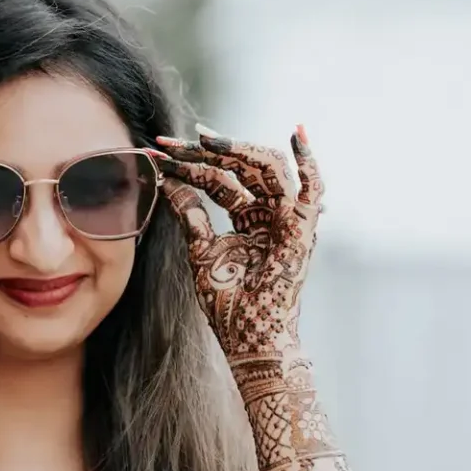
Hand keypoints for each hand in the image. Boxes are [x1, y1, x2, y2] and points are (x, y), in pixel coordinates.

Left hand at [153, 125, 324, 359]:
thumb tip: (168, 179)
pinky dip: (310, 162)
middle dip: (207, 152)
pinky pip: (313, 189)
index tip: (157, 152)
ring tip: (204, 140)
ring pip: (268, 169)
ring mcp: (287, 219)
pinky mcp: (303, 229)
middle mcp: (269, 214)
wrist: (246, 336)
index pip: (221, 180)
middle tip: (173, 142)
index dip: (191, 164)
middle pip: (242, 169)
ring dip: (238, 150)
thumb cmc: (226, 303)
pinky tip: (297, 134)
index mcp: (247, 220)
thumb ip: (190, 213)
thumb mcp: (200, 249)